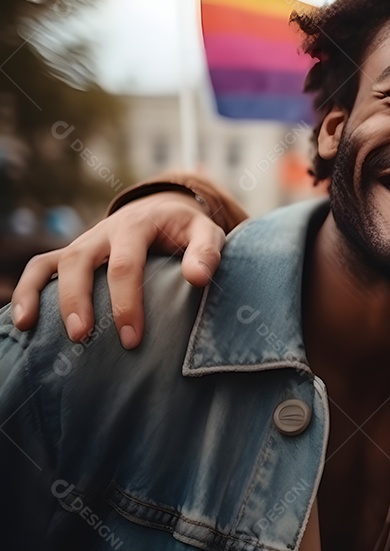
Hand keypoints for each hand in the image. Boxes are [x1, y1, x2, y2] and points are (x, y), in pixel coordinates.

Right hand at [11, 192, 225, 348]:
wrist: (163, 211)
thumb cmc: (186, 231)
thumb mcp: (206, 233)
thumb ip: (206, 252)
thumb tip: (197, 279)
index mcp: (138, 225)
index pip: (126, 264)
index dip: (126, 302)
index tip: (132, 339)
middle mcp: (105, 231)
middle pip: (81, 261)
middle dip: (79, 300)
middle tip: (83, 337)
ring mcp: (85, 242)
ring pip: (55, 263)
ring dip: (43, 296)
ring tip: (37, 329)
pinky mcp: (73, 253)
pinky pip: (40, 267)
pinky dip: (27, 290)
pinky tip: (23, 322)